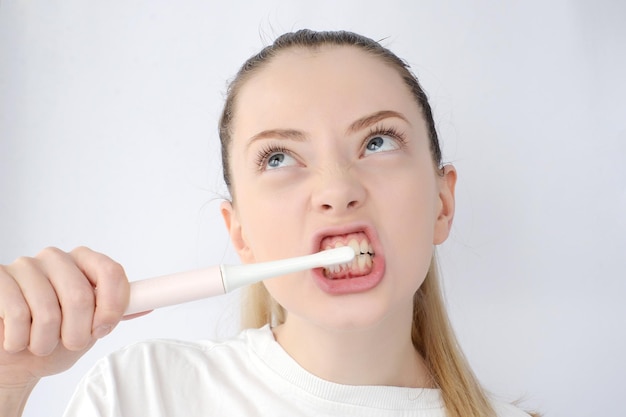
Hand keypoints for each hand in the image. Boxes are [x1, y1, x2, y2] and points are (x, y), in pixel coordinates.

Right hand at [0, 247, 129, 387]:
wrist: (13, 362)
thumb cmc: (54, 340)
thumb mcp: (91, 328)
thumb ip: (115, 313)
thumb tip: (148, 302)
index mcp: (84, 262)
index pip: (111, 272)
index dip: (112, 305)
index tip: (103, 329)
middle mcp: (56, 258)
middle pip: (81, 295)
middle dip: (77, 333)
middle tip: (68, 342)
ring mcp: (25, 266)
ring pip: (48, 311)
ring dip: (46, 342)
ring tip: (39, 343)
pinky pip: (17, 314)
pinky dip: (20, 340)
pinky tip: (17, 340)